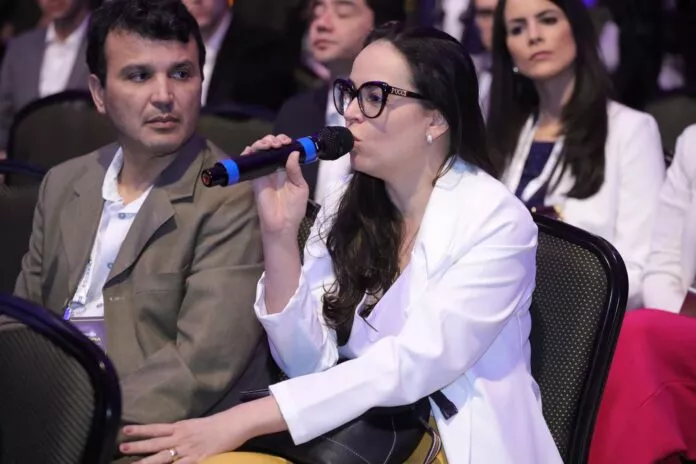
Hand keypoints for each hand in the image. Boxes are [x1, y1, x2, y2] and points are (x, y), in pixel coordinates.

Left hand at [119, 414, 247, 463]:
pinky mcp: (197, 459)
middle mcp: (181, 437)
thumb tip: (172, 435)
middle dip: (138, 446)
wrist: (234, 424)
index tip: (126, 430)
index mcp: (181, 427)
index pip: (156, 428)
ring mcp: (187, 450)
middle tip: (122, 447)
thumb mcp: (196, 425)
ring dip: (147, 461)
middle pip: (156, 443)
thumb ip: (183, 431)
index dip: (141, 430)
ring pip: (163, 457)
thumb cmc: (218, 423)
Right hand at [243, 134, 308, 236]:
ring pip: (259, 151)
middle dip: (273, 140)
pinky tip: (254, 150)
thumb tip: (293, 153)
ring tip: (269, 145)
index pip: (284, 149)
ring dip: (262, 143)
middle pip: (270, 147)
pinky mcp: (254, 178)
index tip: (287, 142)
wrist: (282, 224)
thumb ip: (295, 170)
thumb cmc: (294, 208)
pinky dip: (248, 153)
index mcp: (287, 169)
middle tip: (278, 144)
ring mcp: (263, 172)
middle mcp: (274, 168)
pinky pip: (248, 163)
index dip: (284, 142)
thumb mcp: (300, 187)